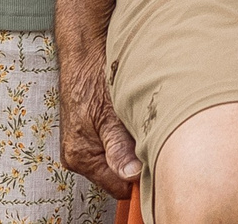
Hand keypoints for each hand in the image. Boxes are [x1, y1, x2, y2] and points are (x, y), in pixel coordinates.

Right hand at [57, 40, 142, 197]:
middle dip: (137, 161)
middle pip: (119, 174)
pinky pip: (115, 142)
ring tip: (141, 124)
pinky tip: (133, 117)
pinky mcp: (92, 129)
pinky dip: (127, 134)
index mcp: (81, 156)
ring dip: (134, 145)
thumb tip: (131, 174)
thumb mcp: (110, 114)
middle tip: (154, 139)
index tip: (158, 165)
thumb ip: (119, 147)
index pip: (117, 187)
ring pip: (120, 156)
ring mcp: (85, 141)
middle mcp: (79, 153)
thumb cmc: (93, 77)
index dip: (139, 179)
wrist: (84, 51)